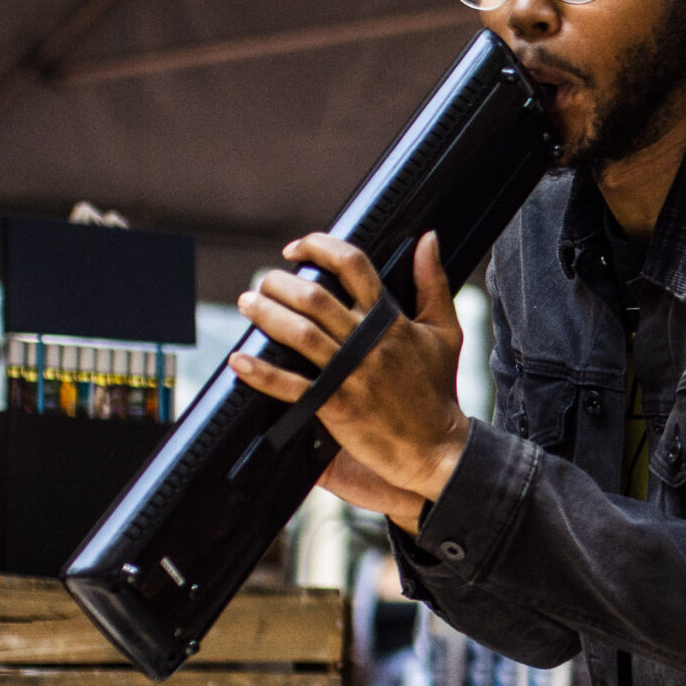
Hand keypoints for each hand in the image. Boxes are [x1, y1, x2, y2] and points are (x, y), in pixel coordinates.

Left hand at [230, 231, 469, 532]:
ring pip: (299, 334)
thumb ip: (434, 283)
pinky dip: (261, 373)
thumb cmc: (438, 389)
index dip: (320, 248)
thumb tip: (428, 239)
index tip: (297, 249)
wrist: (436, 446)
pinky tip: (240, 360)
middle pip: (315, 298)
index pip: (354, 267)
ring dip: (267, 315)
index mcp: (392, 320)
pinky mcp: (337, 406)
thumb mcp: (445, 331)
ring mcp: (351, 374)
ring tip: (248, 304)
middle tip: (264, 282)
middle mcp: (369, 342)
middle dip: (280, 283)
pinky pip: (291, 386)